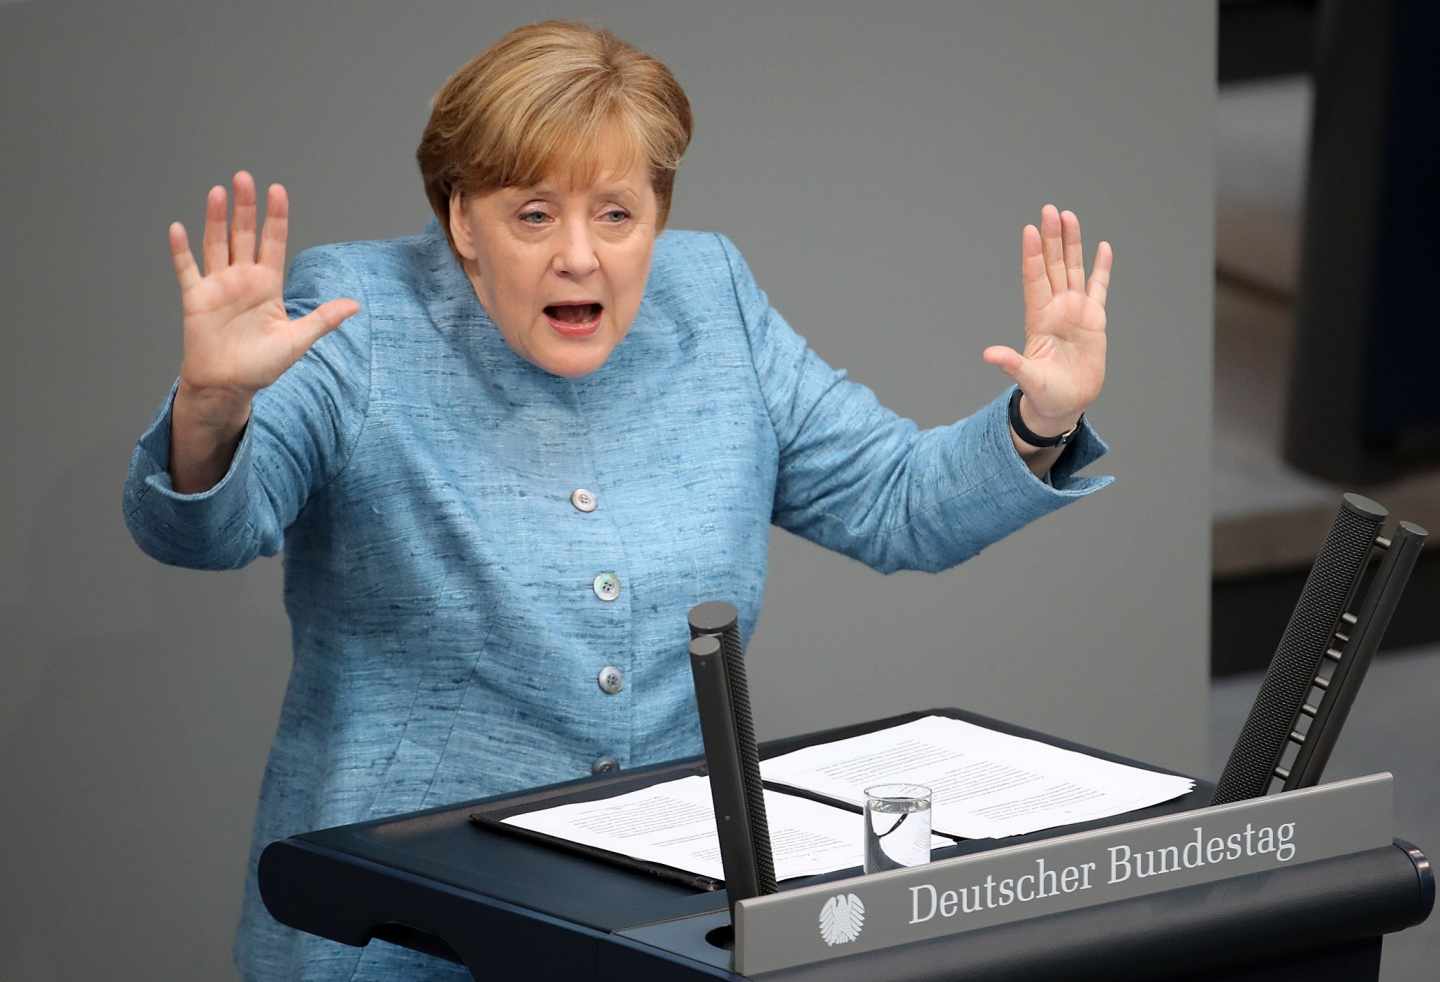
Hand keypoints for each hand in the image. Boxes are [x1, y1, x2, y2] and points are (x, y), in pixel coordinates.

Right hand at [168, 172, 359, 425]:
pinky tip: (177, 228)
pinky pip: (187, 270)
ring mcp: (218, 286)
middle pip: (243, 235)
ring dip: (215, 219)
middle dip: (245, 208)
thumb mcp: (298, 340)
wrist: (229, 386)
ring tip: (218, 192)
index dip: (275, 217)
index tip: (277, 190)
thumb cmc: (262, 365)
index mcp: (268, 285)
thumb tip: (355, 304)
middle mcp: (242, 279)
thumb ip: (323, 318)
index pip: (273, 243)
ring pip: (216, 244)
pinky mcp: (196, 298)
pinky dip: (181, 250)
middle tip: (245, 178)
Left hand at [982, 204, 1111, 433]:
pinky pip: (1099, 287)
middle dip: (1052, 238)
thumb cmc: (1044, 393)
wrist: (1065, 404)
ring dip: (1072, 244)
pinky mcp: (1094, 319)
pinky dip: (1101, 268)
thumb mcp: (1028, 378)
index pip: (1035, 279)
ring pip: (1073, 269)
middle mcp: (1056, 309)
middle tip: (1050, 209)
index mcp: (1039, 319)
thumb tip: (989, 354)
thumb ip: (1011, 363)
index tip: (1030, 230)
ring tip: (1069, 217)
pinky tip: (1103, 247)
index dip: (1033, 255)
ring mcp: (1075, 312)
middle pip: (1053, 266)